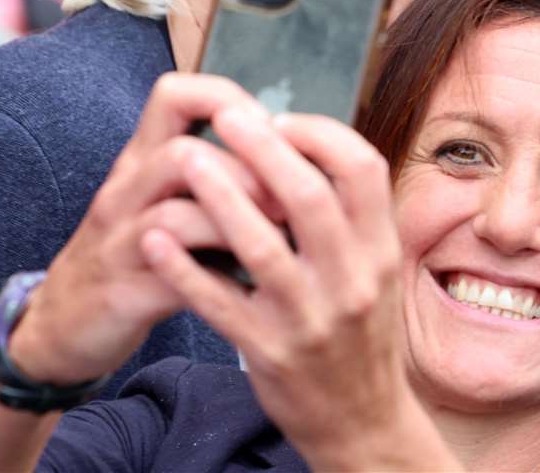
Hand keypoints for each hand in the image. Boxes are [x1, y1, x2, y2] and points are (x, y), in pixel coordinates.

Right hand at [7, 74, 273, 385]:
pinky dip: (215, 273)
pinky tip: (249, 279)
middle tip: (294, 193)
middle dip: (249, 169)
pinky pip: (169, 273)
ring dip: (237, 215)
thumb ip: (216, 174)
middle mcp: (127, 190)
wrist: (62, 326)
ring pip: (176, 211)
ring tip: (280, 231)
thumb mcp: (168, 200)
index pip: (174, 95)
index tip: (274, 130)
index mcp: (143, 160)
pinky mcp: (121, 291)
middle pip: (182, 151)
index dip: (229, 100)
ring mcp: (119, 241)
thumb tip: (300, 157)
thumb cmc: (138, 254)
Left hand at [142, 110, 453, 469]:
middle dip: (264, 148)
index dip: (321, 134)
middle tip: (227, 116)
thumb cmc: (362, 336)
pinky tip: (157, 238)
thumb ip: (353, 219)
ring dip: (219, 197)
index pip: (363, 168)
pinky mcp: (269, 352)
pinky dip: (185, 268)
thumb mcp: (377, 273)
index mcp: (381, 250)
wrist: (363, 422)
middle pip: (309, 197)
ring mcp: (311, 318)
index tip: (282, 120)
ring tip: (185, 160)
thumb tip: (311, 150)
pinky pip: (220, 302)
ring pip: (260, 246)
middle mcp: (353, 280)